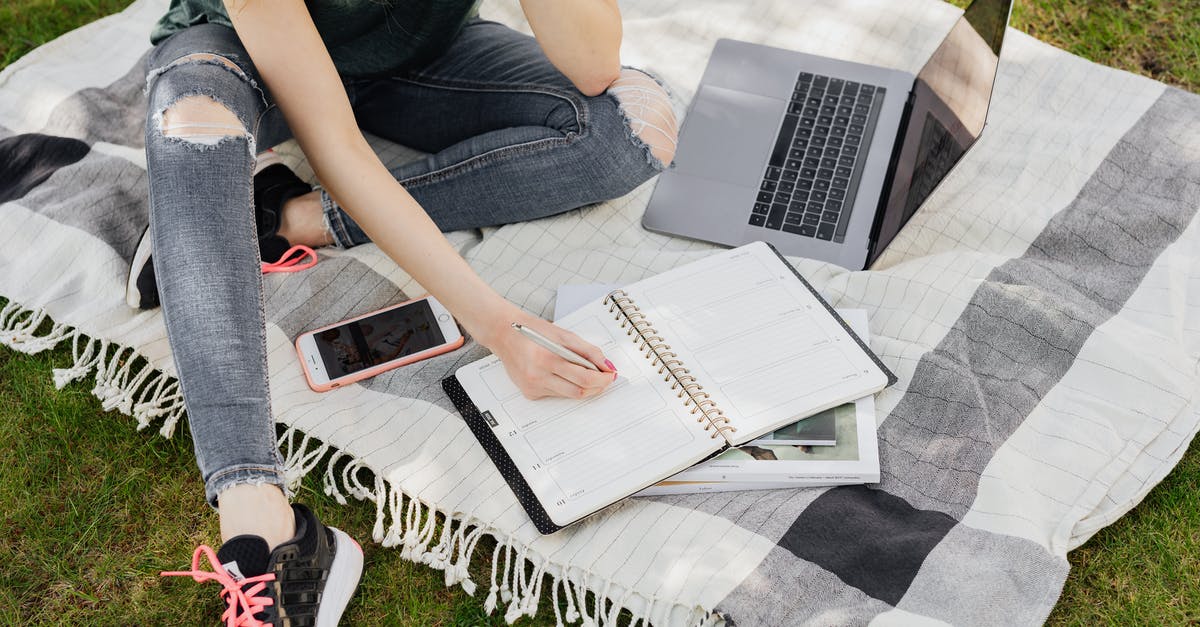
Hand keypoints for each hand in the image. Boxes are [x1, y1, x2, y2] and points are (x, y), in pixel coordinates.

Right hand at [478, 307, 617, 400]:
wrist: (504, 334)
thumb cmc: (534, 331)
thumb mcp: (564, 335)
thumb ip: (587, 351)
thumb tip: (606, 366)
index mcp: (547, 358)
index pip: (583, 377)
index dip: (602, 379)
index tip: (611, 375)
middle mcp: (538, 376)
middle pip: (578, 391)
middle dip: (597, 387)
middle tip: (605, 379)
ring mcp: (532, 386)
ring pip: (568, 395)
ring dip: (584, 388)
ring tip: (589, 376)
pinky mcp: (529, 393)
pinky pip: (556, 394)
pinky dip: (566, 386)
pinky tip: (564, 375)